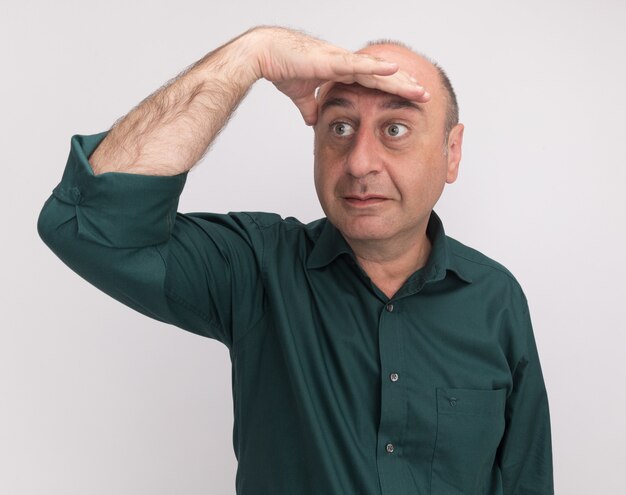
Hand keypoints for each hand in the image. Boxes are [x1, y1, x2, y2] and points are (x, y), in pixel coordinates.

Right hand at [248, 27, 429, 124]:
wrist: (265, 54)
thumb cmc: (282, 68)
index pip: (374, 83)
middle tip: (425, 96)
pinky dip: (375, 68)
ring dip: (399, 80)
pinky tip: (393, 70)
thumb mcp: (301, 96)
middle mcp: (346, 64)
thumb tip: (314, 121)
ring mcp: (340, 60)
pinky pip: (357, 65)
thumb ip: (310, 107)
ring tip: (419, 88)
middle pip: (382, 77)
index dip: (393, 90)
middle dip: (405, 86)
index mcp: (341, 71)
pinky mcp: (331, 60)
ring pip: (377, 72)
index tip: (409, 100)